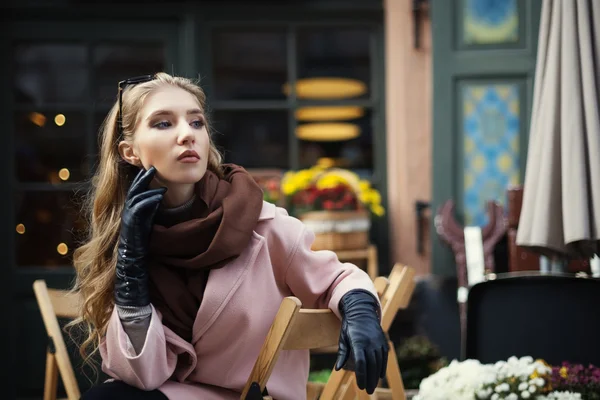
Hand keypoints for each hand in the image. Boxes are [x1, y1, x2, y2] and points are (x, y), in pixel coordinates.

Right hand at [114, 167, 165, 306]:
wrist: (132, 263)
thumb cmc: (142, 244)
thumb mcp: (148, 223)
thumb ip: (151, 210)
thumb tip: (160, 197)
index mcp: (131, 212)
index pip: (135, 192)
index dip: (142, 180)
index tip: (152, 169)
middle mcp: (127, 213)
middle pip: (133, 191)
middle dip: (142, 179)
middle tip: (153, 168)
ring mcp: (127, 220)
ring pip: (135, 199)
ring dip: (148, 189)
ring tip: (160, 182)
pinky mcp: (130, 226)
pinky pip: (138, 210)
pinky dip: (148, 202)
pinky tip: (158, 196)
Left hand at [335, 289, 387, 393]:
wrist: (362, 311)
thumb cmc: (349, 326)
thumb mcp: (343, 338)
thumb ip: (342, 354)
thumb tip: (337, 369)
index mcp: (358, 342)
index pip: (361, 363)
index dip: (361, 376)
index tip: (361, 386)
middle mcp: (370, 343)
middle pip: (371, 365)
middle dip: (370, 380)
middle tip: (368, 391)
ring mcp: (378, 342)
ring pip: (379, 363)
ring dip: (376, 376)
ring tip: (373, 386)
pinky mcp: (383, 341)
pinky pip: (384, 357)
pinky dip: (382, 367)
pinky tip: (380, 376)